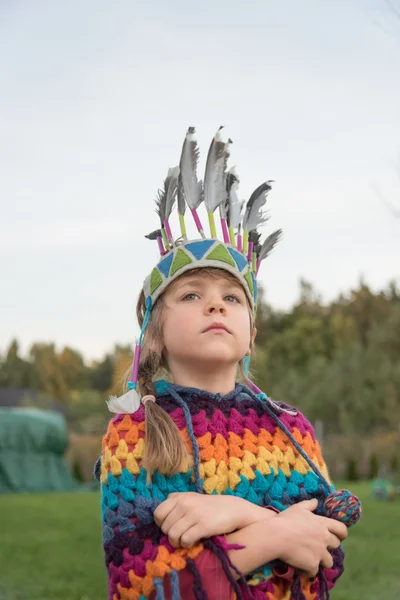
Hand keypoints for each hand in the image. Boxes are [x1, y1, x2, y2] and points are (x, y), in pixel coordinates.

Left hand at [154, 492, 275, 548]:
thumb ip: (176, 502)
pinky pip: (185, 540)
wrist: (233, 509)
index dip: (161, 524)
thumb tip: (159, 516)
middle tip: (180, 536)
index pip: (158, 513)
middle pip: (164, 527)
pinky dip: (186, 545)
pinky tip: (193, 542)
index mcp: (180, 497)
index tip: (170, 527)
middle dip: (170, 535)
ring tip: (185, 541)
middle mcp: (185, 503)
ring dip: (177, 543)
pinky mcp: (203, 525)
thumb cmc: (210, 506)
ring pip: (172, 535)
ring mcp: (194, 514)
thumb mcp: (192, 498)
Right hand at [272, 499, 347, 577]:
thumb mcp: (298, 508)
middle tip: (319, 546)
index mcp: (323, 524)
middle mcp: (324, 539)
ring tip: (312, 559)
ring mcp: (320, 553)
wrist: (276, 535)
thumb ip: (309, 504)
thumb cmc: (287, 519)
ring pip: (329, 562)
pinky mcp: (313, 564)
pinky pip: (315, 571)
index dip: (342, 534)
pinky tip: (302, 568)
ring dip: (322, 561)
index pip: (342, 529)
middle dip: (329, 546)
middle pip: (336, 545)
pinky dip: (309, 570)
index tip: (338, 536)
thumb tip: (316, 501)